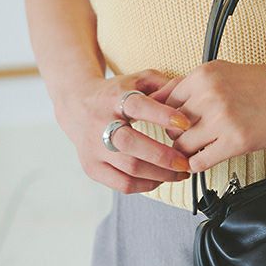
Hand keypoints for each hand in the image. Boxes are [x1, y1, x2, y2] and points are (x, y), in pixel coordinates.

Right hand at [56, 69, 194, 193]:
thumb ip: (164, 84)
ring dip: (160, 174)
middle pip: (130, 143)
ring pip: (129, 168)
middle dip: (163, 156)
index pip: (137, 106)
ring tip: (181, 173)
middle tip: (187, 162)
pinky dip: (146, 185)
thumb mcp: (138, 79)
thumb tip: (188, 94)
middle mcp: (100, 123)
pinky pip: (122, 184)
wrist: (77, 106)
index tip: (185, 123)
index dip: (162, 115)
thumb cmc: (118, 93)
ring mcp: (94, 148)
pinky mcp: (92, 167)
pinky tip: (161, 179)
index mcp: (114, 98)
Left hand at [151, 59, 265, 174]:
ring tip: (199, 148)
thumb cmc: (262, 84)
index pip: (165, 102)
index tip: (176, 123)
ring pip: (181, 145)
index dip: (168, 116)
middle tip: (189, 137)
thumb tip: (158, 99)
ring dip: (187, 151)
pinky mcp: (235, 141)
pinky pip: (199, 162)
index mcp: (203, 75)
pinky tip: (206, 158)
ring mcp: (221, 118)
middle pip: (170, 125)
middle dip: (177, 134)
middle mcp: (209, 95)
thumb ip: (190, 85)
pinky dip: (197, 164)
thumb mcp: (221, 72)